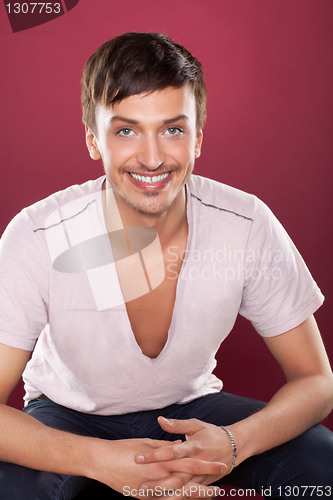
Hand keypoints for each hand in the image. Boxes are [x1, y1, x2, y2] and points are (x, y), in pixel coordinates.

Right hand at [90, 437, 224, 496]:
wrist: (102, 461)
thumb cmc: (123, 449)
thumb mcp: (147, 444)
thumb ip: (164, 447)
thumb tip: (178, 445)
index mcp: (161, 462)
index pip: (189, 464)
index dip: (206, 466)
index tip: (220, 465)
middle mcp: (159, 478)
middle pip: (188, 483)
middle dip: (205, 485)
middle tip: (220, 487)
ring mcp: (151, 491)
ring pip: (178, 496)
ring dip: (195, 496)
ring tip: (209, 495)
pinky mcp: (144, 498)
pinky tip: (185, 499)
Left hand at [134, 417, 232, 496]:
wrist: (233, 447)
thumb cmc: (210, 433)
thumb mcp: (195, 425)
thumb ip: (177, 425)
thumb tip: (160, 420)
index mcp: (193, 447)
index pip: (172, 452)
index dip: (155, 455)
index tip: (138, 457)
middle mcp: (197, 464)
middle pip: (176, 476)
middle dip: (158, 482)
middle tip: (140, 484)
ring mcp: (200, 477)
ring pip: (181, 490)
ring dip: (165, 494)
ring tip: (148, 495)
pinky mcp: (202, 484)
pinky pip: (188, 495)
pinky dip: (175, 498)